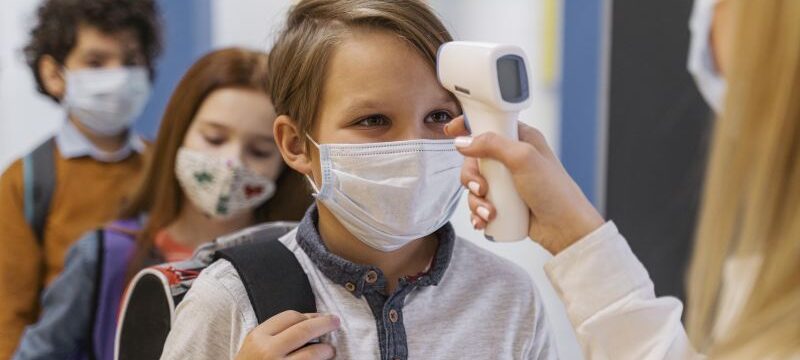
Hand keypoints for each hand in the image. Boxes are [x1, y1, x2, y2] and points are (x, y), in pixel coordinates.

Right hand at [235, 311, 339, 359]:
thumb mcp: (255, 344)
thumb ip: (275, 332)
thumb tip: (310, 321)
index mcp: (259, 337)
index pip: (291, 316)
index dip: (310, 315)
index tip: (319, 316)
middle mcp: (268, 351)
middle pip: (304, 330)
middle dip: (324, 323)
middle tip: (335, 322)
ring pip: (312, 353)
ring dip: (326, 349)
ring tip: (329, 350)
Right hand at [444, 116, 603, 253]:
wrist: (565, 229)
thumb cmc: (555, 191)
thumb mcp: (523, 158)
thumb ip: (492, 145)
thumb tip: (463, 142)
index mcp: (520, 139)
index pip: (488, 124)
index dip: (468, 126)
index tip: (451, 131)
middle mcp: (511, 158)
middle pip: (474, 158)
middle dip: (471, 177)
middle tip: (480, 188)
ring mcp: (506, 181)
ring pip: (474, 184)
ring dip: (475, 200)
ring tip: (489, 212)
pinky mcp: (503, 201)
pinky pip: (479, 203)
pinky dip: (478, 213)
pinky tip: (484, 220)